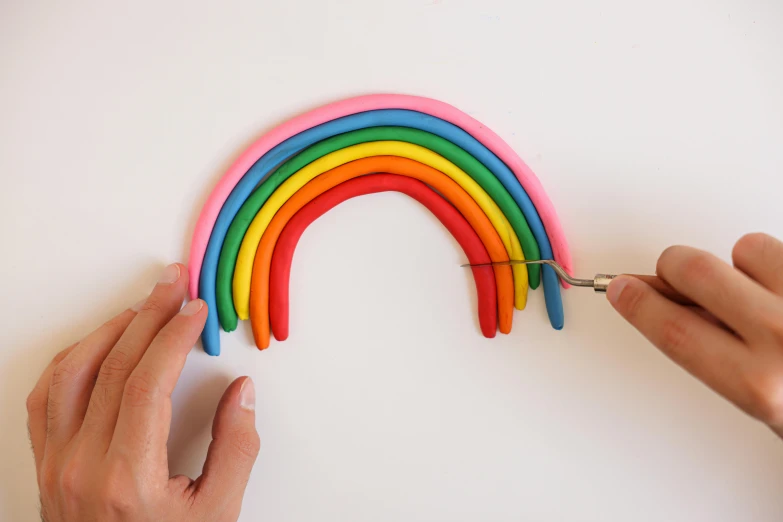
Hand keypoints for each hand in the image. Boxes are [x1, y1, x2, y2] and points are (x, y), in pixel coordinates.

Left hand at [26, 263, 259, 521]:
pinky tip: (96, 346)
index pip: (146, 384)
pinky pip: (46, 398)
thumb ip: (235, 449)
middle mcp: (81, 466)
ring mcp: (56, 465)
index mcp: (126, 479)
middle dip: (146, 316)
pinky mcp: (47, 466)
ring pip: (69, 374)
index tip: (194, 312)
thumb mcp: (217, 514)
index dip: (173, 337)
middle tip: (171, 286)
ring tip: (139, 308)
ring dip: (107, 331)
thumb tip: (241, 392)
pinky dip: (72, 361)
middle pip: (111, 367)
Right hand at [607, 233, 782, 437]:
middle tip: (678, 275)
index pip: (672, 329)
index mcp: (761, 383)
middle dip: (676, 268)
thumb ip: (715, 352)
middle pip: (694, 269)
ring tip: (767, 292)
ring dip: (745, 265)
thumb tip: (666, 307)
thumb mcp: (766, 400)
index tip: (621, 287)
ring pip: (747, 247)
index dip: (637, 302)